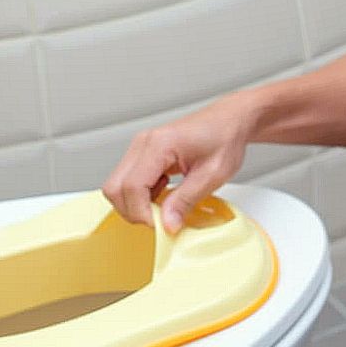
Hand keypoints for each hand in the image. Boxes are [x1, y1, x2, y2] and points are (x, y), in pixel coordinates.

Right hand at [101, 94, 256, 233]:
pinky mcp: (143, 154)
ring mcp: (141, 147)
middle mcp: (144, 143)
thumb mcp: (212, 175)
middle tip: (161, 220)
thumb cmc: (224, 137)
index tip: (161, 225)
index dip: (142, 213)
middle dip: (134, 211)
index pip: (132, 186)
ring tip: (166, 204)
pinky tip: (164, 193)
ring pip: (117, 186)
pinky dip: (141, 196)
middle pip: (115, 187)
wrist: (229, 121)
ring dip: (137, 204)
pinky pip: (128, 181)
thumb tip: (167, 224)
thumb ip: (186, 200)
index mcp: (159, 144)